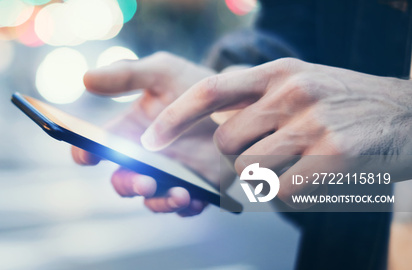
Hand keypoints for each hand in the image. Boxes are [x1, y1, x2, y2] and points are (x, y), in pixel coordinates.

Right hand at [71, 52, 234, 215]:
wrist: (240, 99)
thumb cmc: (192, 84)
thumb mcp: (161, 72)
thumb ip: (125, 75)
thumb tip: (86, 78)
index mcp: (125, 132)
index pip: (93, 148)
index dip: (84, 153)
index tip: (89, 153)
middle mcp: (141, 159)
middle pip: (121, 181)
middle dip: (128, 184)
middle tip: (144, 180)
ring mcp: (168, 176)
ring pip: (152, 199)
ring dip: (159, 201)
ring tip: (178, 193)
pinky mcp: (196, 188)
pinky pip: (186, 207)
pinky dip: (188, 207)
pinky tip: (195, 197)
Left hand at [141, 58, 411, 206]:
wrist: (411, 117)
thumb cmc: (346, 104)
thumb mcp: (301, 82)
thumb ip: (257, 96)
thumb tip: (207, 121)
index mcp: (279, 72)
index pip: (210, 91)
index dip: (174, 117)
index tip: (150, 139)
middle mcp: (292, 93)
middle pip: (225, 142)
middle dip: (235, 157)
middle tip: (267, 153)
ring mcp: (313, 124)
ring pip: (248, 169)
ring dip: (263, 176)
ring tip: (296, 163)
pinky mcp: (332, 158)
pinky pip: (278, 191)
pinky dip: (286, 194)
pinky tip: (312, 179)